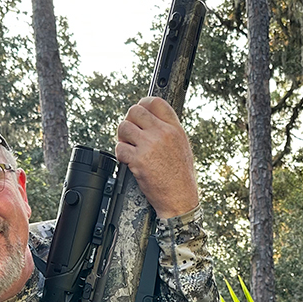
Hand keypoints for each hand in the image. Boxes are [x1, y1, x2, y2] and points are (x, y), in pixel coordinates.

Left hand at [115, 96, 198, 218]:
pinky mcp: (138, 160)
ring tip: (128, 146)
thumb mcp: (182, 148)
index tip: (139, 111)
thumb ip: (168, 131)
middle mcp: (162, 134)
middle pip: (135, 111)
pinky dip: (121, 154)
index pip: (155, 103)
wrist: (180, 199)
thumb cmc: (181, 178)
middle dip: (129, 121)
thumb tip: (152, 121)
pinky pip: (120, 148)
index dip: (143, 104)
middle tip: (130, 132)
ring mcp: (149, 146)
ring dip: (122, 137)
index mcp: (175, 129)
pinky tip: (128, 160)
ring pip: (124, 127)